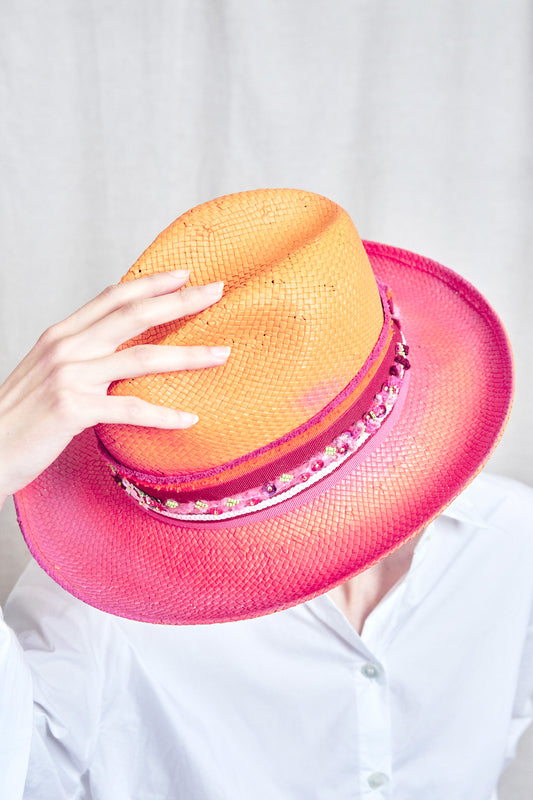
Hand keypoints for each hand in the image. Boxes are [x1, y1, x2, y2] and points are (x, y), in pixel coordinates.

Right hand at [0, 270, 229, 506]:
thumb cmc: (20, 415)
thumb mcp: (47, 371)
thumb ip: (81, 353)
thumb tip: (119, 347)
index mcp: (61, 335)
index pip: (113, 297)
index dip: (151, 283)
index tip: (185, 274)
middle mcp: (66, 348)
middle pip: (134, 315)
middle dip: (180, 301)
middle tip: (216, 291)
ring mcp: (69, 377)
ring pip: (142, 357)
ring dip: (188, 355)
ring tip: (222, 354)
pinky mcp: (72, 410)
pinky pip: (130, 409)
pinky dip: (164, 415)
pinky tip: (189, 420)